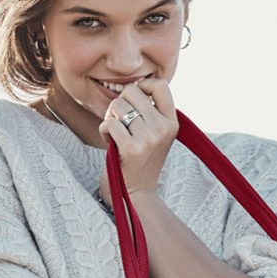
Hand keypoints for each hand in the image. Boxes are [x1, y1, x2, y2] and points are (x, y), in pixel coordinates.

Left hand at [97, 77, 178, 203]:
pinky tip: (108, 142)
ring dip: (110, 117)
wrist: (136, 193)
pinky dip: (103, 131)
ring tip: (115, 132)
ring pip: (118, 106)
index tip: (135, 101)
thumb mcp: (155, 134)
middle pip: (133, 91)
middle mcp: (164, 129)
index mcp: (172, 123)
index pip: (161, 85)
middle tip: (120, 122)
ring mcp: (150, 139)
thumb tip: (136, 84)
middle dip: (120, 104)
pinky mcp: (133, 148)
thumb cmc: (139, 160)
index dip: (143, 86)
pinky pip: (110, 123)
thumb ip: (151, 111)